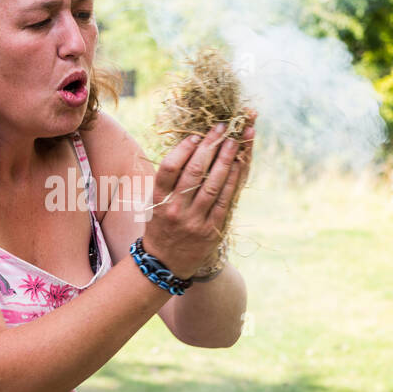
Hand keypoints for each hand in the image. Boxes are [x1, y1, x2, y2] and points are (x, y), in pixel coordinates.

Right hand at [142, 110, 255, 278]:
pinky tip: (238, 165)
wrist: (165, 264)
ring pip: (212, 184)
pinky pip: (224, 201)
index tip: (196, 135)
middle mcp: (175, 209)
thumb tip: (187, 149)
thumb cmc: (160, 226)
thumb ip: (166, 181)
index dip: (183, 148)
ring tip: (234, 140)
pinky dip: (232, 181)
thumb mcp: (153, 203)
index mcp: (158, 200)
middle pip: (193, 172)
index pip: (169, 168)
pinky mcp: (211, 230)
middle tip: (221, 127)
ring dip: (225, 159)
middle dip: (209, 146)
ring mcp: (194, 221)